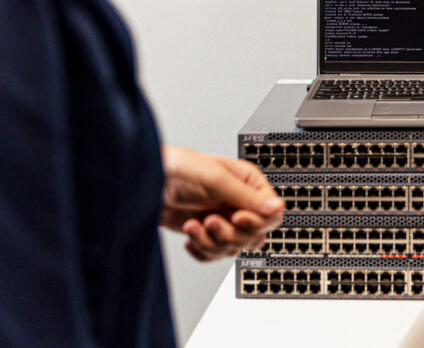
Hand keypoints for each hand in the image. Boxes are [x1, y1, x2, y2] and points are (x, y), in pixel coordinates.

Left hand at [160, 145, 284, 261]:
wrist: (145, 182)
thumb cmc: (179, 169)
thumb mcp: (218, 181)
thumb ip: (249, 197)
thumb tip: (278, 207)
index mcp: (250, 184)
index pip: (271, 214)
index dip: (256, 220)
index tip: (237, 217)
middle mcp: (239, 203)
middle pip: (254, 235)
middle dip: (228, 233)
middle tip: (209, 220)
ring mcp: (224, 219)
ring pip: (234, 247)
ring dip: (210, 241)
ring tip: (192, 226)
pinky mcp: (207, 233)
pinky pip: (216, 255)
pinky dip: (202, 250)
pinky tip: (191, 237)